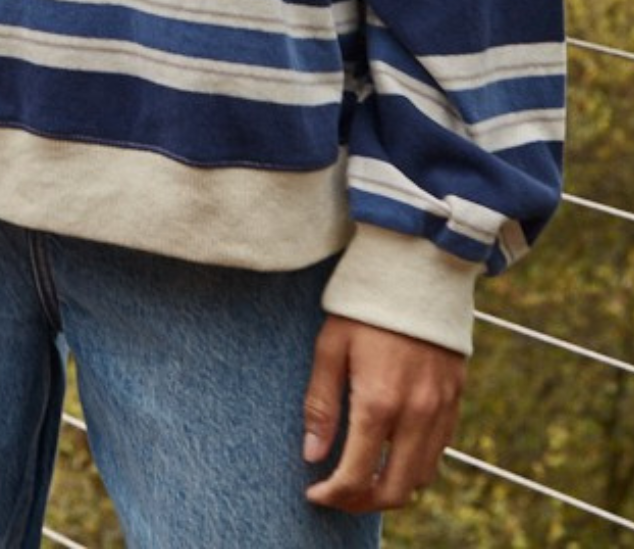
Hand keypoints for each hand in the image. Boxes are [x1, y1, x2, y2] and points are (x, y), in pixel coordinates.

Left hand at [302, 316, 465, 511]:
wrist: (417, 266)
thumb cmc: (365, 303)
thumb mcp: (330, 346)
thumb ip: (321, 404)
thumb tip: (312, 455)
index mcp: (379, 402)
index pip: (357, 476)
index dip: (334, 495)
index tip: (316, 494)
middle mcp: (417, 413)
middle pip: (395, 489)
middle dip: (363, 502)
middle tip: (339, 495)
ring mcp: (442, 407)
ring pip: (423, 476)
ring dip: (393, 488)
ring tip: (365, 477)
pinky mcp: (457, 396)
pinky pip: (441, 449)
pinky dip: (417, 464)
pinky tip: (394, 451)